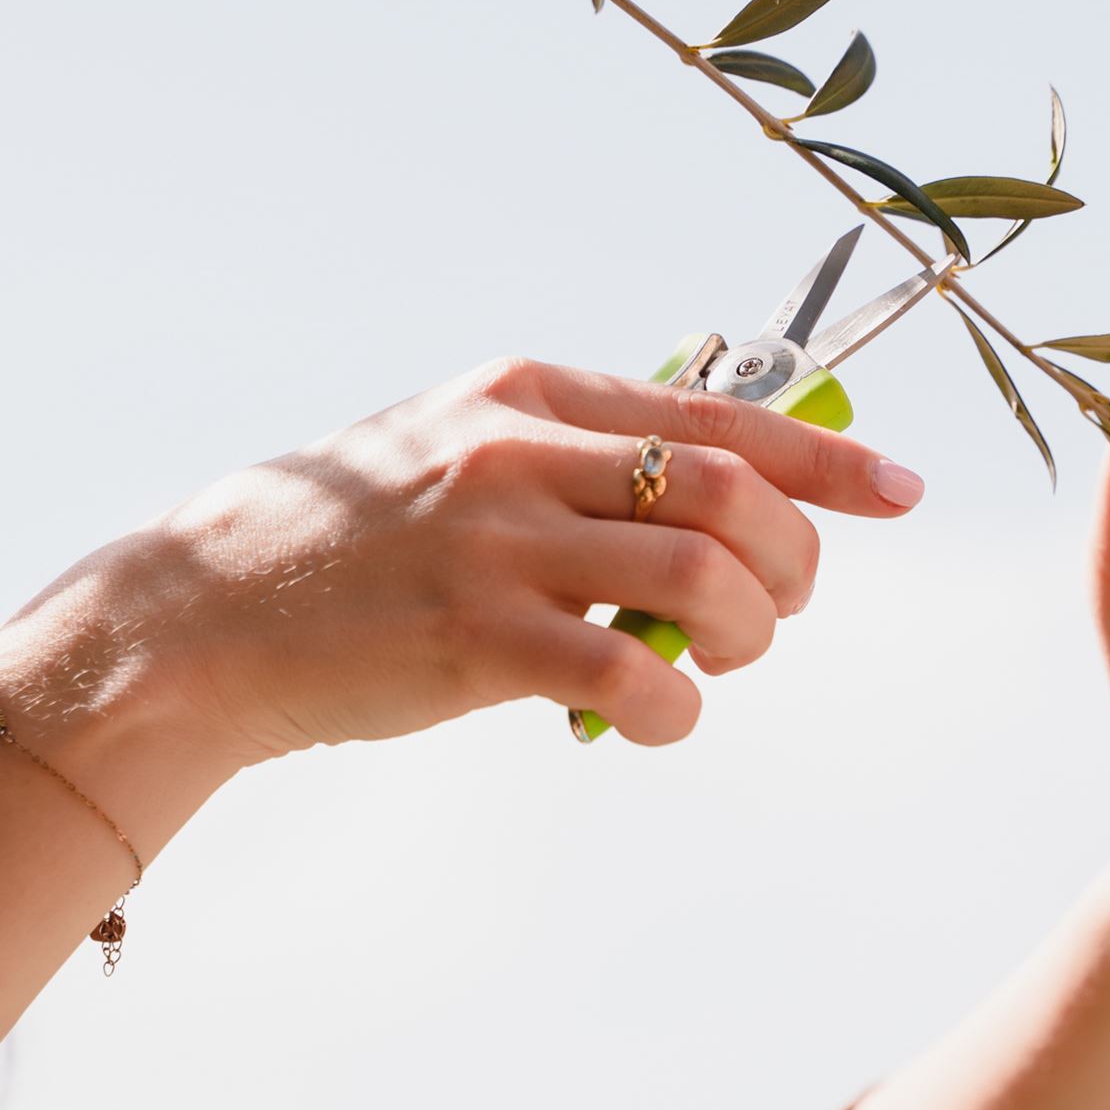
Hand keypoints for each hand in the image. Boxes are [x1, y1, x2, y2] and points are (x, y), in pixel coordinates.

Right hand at [53, 357, 924, 761]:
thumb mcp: (460, 455)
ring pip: (704, 575)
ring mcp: (498, 540)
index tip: (899, 490)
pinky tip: (662, 715)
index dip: (827, 459)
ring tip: (723, 662)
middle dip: (796, 559)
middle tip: (783, 608)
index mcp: (530, 394)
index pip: (721, 414)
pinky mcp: (476, 637)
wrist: (209, 618)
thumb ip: (575, 462)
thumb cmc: (357, 544)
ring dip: (749, 632)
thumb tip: (713, 498)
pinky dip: (678, 705)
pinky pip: (630, 672)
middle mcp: (524, 450)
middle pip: (736, 491)